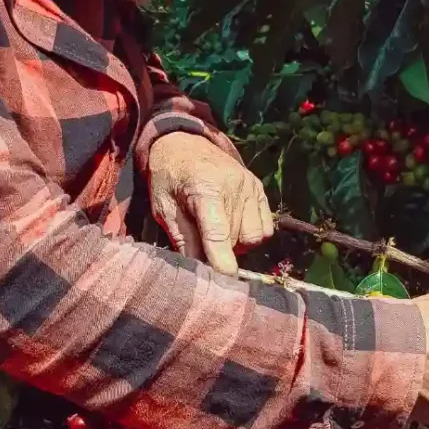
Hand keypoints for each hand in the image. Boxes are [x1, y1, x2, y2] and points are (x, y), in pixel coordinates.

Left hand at [148, 132, 273, 276]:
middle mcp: (235, 186)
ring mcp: (251, 186)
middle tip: (202, 245)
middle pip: (237, 240)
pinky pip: (264, 227)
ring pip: (254, 237)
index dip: (222, 263)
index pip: (219, 234)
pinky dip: (250, 233)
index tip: (223, 286)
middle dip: (221, 251)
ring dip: (237, 243)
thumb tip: (199, 272)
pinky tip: (232, 224)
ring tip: (217, 232)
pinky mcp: (259, 189)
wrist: (184, 143)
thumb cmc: (169, 177)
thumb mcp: (164, 207)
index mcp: (205, 188)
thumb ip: (182, 238)